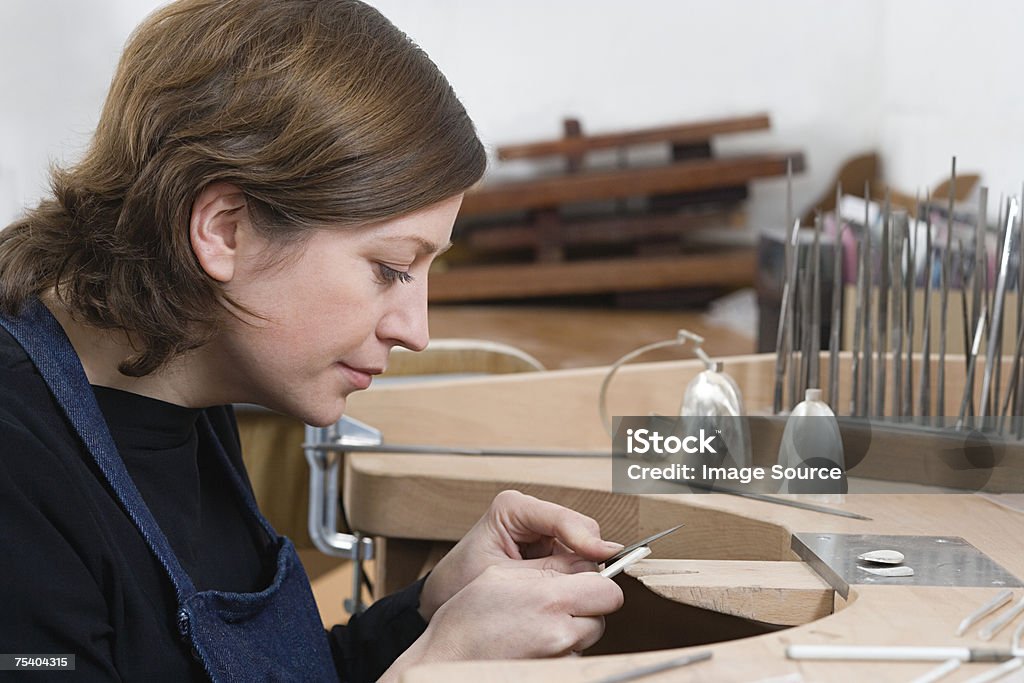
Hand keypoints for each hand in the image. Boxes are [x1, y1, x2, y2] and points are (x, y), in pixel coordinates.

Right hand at [382, 565, 623, 678]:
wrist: (447, 660)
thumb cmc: (467, 617)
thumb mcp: (503, 574)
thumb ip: (549, 568)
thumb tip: (585, 562)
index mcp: (550, 600)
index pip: (608, 591)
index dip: (597, 582)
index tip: (581, 579)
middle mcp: (561, 633)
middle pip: (602, 616)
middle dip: (586, 605)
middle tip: (554, 600)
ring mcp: (559, 658)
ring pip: (588, 636)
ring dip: (573, 627)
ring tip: (536, 622)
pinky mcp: (554, 672)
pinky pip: (572, 655)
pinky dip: (560, 647)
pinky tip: (531, 641)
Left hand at [417, 489, 623, 620]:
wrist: (444, 596)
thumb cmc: (461, 583)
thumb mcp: (503, 578)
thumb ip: (546, 572)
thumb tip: (591, 569)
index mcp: (512, 508)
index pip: (562, 517)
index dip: (586, 538)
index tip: (605, 556)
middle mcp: (531, 513)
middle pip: (581, 531)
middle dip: (587, 560)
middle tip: (587, 590)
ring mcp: (542, 530)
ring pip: (584, 547)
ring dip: (583, 572)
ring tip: (573, 596)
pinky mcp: (549, 548)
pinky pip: (576, 561)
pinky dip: (576, 578)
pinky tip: (568, 594)